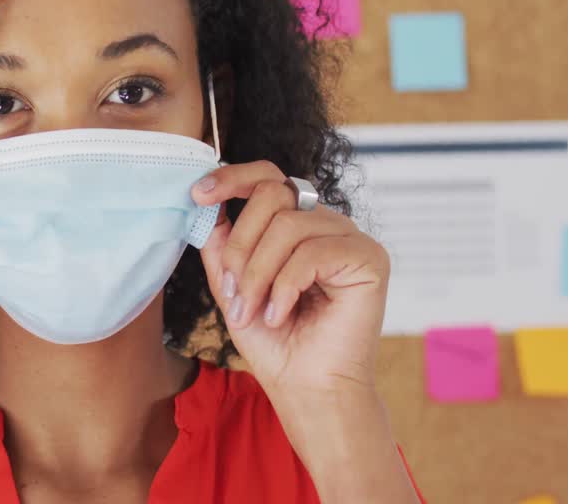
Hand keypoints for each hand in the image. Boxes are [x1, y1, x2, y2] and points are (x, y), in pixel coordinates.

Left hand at [191, 160, 390, 394]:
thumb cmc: (275, 343)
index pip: (268, 178)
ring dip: (259, 274)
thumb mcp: (233, 286)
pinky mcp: (369, 257)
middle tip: (234, 293)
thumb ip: (222, 244)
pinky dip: (285, 286)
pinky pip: (312, 252)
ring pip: (288, 225)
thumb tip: (204, 202)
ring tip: (255, 311)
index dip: (232, 178)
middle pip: (272, 195)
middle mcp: (326, 223)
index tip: (198, 194)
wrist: (306, 388)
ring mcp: (349, 237)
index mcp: (298, 224)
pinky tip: (280, 315)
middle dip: (241, 246)